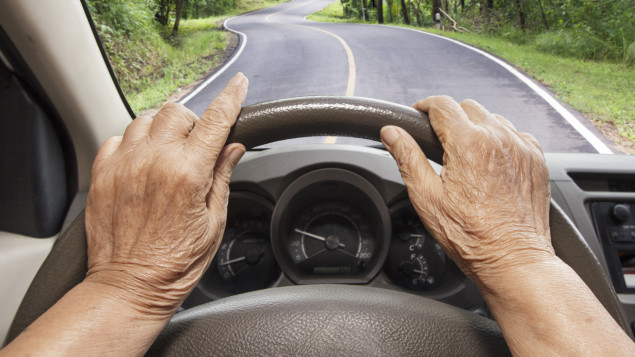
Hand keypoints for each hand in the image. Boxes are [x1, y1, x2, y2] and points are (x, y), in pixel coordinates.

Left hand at [85, 73, 247, 316]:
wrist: (130, 287)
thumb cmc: (173, 264)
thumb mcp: (213, 222)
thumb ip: (221, 177)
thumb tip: (233, 149)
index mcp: (187, 174)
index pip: (215, 121)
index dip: (230, 98)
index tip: (238, 84)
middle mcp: (154, 162)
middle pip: (176, 111)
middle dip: (191, 121)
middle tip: (196, 144)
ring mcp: (124, 166)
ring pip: (144, 119)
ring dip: (161, 129)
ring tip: (167, 153)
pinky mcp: (102, 175)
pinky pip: (116, 139)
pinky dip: (132, 143)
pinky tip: (142, 162)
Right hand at [380, 96, 554, 288]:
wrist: (512, 258)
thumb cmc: (470, 236)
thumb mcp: (427, 197)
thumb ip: (407, 158)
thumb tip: (391, 133)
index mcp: (468, 144)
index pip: (442, 105)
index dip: (424, 107)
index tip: (418, 115)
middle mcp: (498, 138)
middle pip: (468, 107)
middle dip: (450, 118)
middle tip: (439, 143)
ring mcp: (521, 147)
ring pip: (493, 119)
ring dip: (476, 128)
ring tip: (465, 156)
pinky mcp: (536, 159)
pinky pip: (515, 135)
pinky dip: (501, 141)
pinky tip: (490, 164)